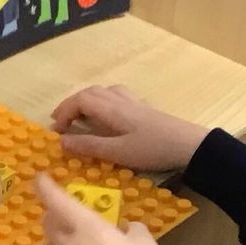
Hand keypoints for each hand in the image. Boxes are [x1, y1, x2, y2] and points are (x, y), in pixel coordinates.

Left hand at [35, 173, 172, 244]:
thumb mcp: (146, 244)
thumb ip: (132, 230)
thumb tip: (124, 228)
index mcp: (86, 227)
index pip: (56, 200)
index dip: (44, 187)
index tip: (39, 178)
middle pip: (47, 223)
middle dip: (53, 213)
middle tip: (66, 212)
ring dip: (54, 240)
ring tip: (72, 242)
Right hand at [50, 85, 208, 172]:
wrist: (189, 145)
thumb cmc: (152, 149)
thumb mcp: (117, 152)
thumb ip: (89, 146)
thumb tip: (61, 141)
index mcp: (111, 109)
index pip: (79, 100)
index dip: (64, 112)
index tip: (56, 131)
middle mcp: (120, 100)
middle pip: (90, 93)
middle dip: (72, 105)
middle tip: (62, 123)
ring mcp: (133, 102)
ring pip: (104, 92)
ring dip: (87, 101)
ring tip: (81, 118)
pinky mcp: (144, 108)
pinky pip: (116, 96)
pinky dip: (103, 102)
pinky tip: (108, 116)